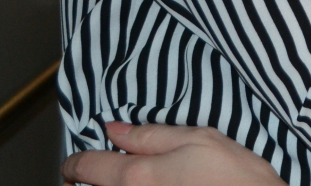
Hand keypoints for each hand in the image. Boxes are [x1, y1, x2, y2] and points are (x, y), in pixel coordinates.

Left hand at [62, 122, 282, 185]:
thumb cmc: (236, 178)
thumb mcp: (198, 139)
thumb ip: (151, 135)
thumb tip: (114, 129)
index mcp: (137, 176)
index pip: (85, 167)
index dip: (74, 161)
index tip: (75, 161)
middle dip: (83, 183)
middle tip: (91, 175)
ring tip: (116, 182)